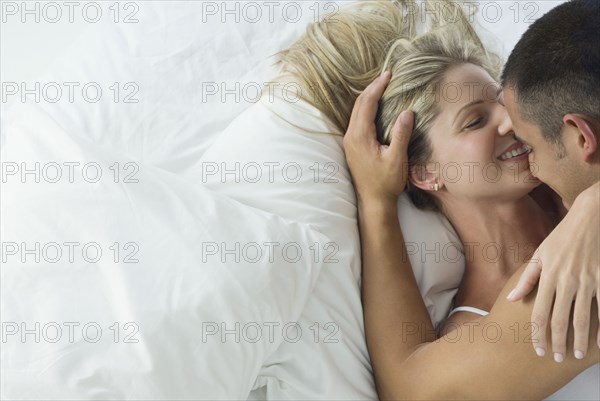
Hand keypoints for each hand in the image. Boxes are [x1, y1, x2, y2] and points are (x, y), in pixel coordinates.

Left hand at [343, 71, 413, 205]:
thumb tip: (407, 112)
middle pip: (359, 104)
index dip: (378, 87)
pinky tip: (376, 107)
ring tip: (382, 86)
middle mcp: (351, 136)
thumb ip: (401, 134)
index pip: (367, 104)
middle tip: (386, 75)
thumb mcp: (397, 158)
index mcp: (360, 136)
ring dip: (368, 97)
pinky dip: (366, 108)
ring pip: (356, 111)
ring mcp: (350, 141)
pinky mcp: (352, 146)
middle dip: (372, 88)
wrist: (373, 201)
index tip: (389, 74)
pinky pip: (357, 120)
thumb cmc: (386, 182)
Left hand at [507, 181, 599, 360]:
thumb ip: (526, 279)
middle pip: (561, 320)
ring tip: (577, 354)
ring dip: (580, 340)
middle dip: (559, 342)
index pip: (539, 312)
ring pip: (583, 318)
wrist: (590, 217)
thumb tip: (511, 298)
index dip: (538, 334)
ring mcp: (588, 280)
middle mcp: (567, 281)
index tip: (539, 350)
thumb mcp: (539, 255)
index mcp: (548, 276)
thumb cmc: (562, 237)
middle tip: (559, 359)